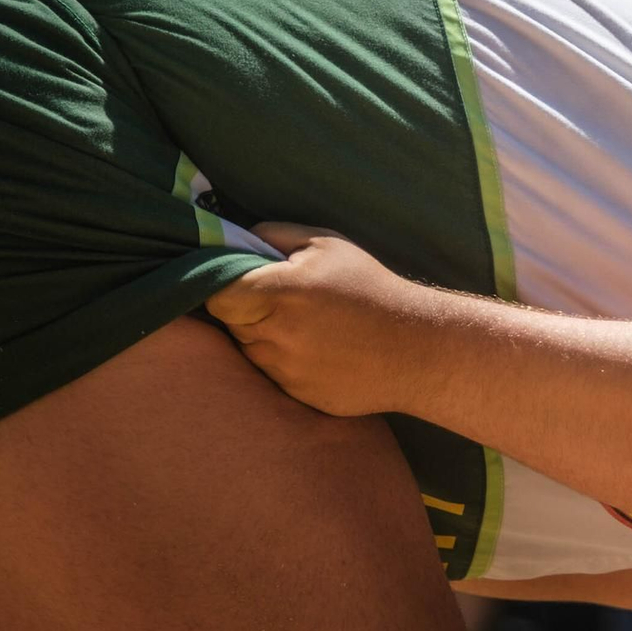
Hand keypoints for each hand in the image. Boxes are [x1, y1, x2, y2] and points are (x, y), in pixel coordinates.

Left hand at [206, 222, 437, 416]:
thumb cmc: (371, 287)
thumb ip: (276, 236)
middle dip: (250, 312)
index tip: (246, 285)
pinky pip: (275, 376)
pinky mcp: (295, 395)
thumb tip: (236, 240)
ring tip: (310, 328)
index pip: (216, 296)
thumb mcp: (329, 245)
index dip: (225, 289)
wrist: (415, 347)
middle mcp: (276, 335)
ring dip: (267, 339)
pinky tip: (321, 351)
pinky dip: (288, 363)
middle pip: (233, 325)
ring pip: (252, 352)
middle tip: (288, 303)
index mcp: (281, 292)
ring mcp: (284, 370)